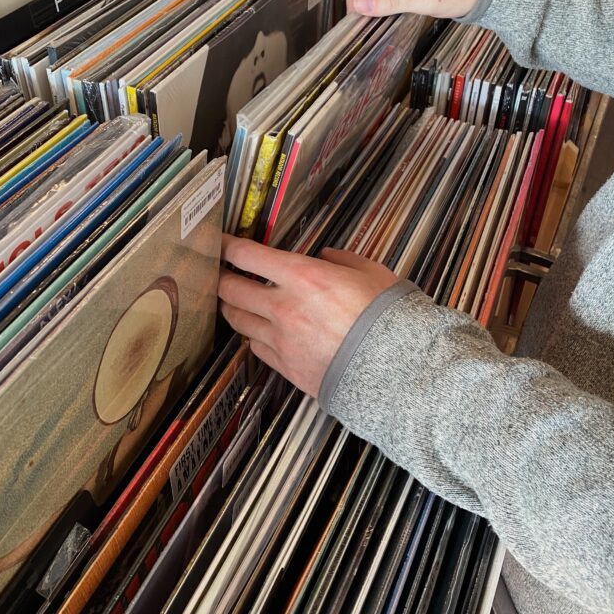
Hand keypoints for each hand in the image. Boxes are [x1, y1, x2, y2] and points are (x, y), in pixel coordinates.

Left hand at [218, 236, 398, 399]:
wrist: (394, 370)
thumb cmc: (388, 319)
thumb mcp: (371, 272)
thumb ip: (343, 260)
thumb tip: (328, 257)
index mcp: (302, 276)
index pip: (246, 256)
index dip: (227, 246)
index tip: (221, 243)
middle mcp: (283, 307)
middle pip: (230, 290)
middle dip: (220, 278)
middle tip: (219, 273)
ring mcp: (281, 339)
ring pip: (237, 321)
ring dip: (233, 309)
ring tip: (233, 302)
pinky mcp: (285, 366)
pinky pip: (256, 348)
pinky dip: (254, 336)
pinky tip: (259, 331)